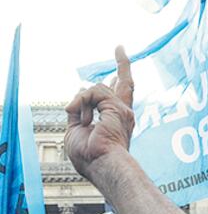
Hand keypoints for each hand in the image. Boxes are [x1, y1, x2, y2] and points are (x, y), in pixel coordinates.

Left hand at [64, 46, 135, 178]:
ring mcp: (122, 110)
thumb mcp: (75, 130)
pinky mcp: (116, 107)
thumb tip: (77, 97)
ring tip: (83, 123)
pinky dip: (82, 103)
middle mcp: (123, 114)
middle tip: (119, 47)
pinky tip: (83, 119)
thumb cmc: (90, 157)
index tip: (118, 71)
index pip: (118, 97)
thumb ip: (77, 112)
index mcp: (116, 121)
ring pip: (95, 88)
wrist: (103, 165)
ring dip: (81, 104)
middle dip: (123, 64)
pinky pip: (92, 91)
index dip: (118, 82)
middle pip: (125, 84)